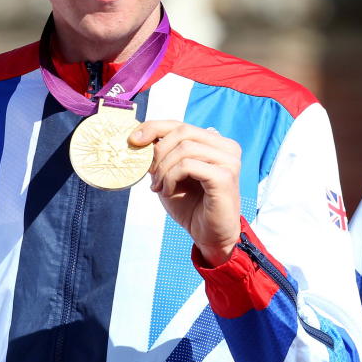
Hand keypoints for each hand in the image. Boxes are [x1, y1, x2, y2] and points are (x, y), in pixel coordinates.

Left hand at [130, 120, 241, 265]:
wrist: (210, 236)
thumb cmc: (192, 206)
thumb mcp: (170, 174)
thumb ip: (162, 154)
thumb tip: (140, 136)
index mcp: (216, 143)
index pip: (181, 124)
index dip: (154, 127)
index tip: (133, 139)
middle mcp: (227, 147)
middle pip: (182, 132)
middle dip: (158, 152)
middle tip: (150, 174)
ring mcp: (229, 161)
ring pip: (184, 148)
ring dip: (164, 169)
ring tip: (160, 187)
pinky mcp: (225, 177)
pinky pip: (188, 165)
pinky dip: (171, 177)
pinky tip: (168, 191)